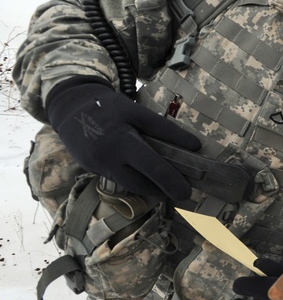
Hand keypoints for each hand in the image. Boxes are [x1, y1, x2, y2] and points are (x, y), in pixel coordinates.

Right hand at [46, 79, 200, 200]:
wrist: (70, 107)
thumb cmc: (109, 107)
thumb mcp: (138, 112)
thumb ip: (165, 130)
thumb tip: (194, 146)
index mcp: (122, 141)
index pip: (153, 166)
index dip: (172, 180)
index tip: (188, 191)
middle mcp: (108, 159)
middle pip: (141, 184)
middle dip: (163, 190)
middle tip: (182, 193)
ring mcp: (97, 167)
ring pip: (129, 185)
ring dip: (150, 187)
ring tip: (168, 185)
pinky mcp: (91, 170)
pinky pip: (118, 179)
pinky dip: (134, 179)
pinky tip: (147, 176)